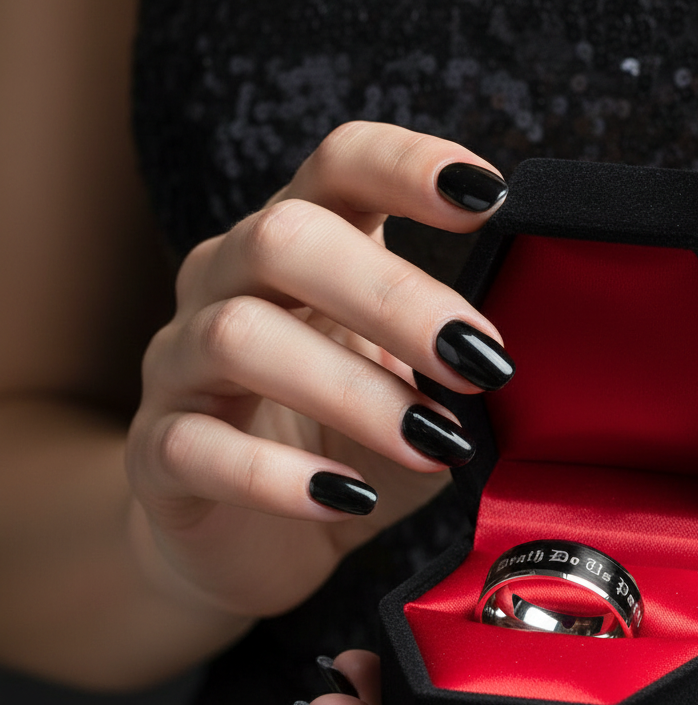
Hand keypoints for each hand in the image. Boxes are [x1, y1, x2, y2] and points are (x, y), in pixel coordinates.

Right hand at [125, 123, 513, 621]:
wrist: (251, 539)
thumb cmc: (344, 447)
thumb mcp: (410, 388)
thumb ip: (452, 361)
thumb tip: (531, 358)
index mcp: (299, 250)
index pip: (338, 167)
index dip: (407, 165)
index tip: (489, 196)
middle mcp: (226, 283)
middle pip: (285, 239)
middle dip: (395, 297)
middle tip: (482, 362)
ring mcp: (180, 363)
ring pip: (240, 336)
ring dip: (354, 392)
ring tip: (435, 444)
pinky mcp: (158, 450)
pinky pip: (198, 447)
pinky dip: (280, 477)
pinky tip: (349, 497)